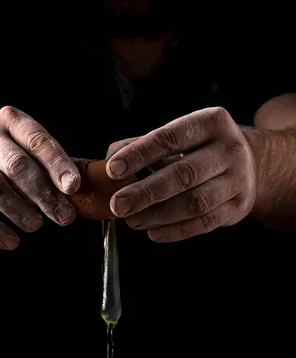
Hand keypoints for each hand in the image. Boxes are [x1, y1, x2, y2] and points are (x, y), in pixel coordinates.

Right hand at [0, 106, 79, 249]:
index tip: (73, 187)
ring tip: (37, 226)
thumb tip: (97, 187)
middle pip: (16, 165)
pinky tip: (11, 242)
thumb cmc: (14, 163)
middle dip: (43, 193)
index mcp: (13, 122)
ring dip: (18, 208)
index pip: (38, 141)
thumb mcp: (36, 157)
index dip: (57, 165)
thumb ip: (60, 169)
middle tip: (65, 217)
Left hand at [106, 107, 256, 241]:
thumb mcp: (178, 137)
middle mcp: (229, 149)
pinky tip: (154, 232)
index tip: (113, 170)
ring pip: (194, 203)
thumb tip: (109, 162)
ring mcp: (237, 179)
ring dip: (159, 215)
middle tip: (118, 205)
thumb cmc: (200, 150)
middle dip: (146, 192)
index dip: (139, 155)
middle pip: (183, 175)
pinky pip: (204, 223)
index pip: (170, 138)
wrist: (250, 165)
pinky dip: (176, 231)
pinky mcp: (237, 206)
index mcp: (210, 122)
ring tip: (132, 221)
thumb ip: (143, 146)